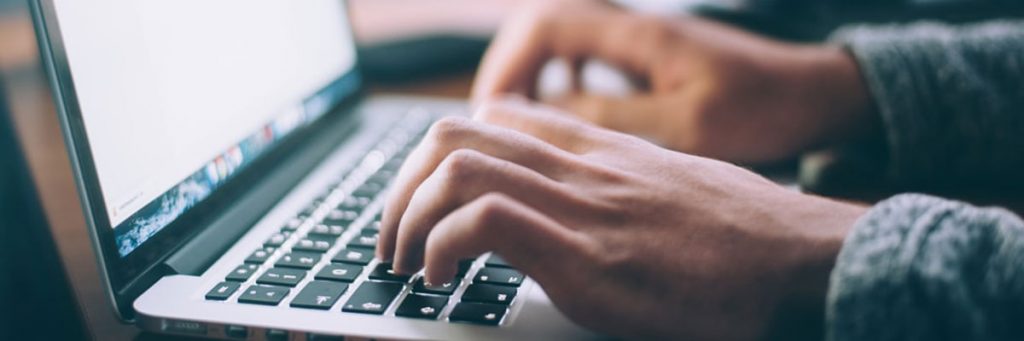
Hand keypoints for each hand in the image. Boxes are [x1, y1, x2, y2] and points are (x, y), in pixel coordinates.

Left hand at [378, 98, 867, 339]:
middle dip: (402, 187)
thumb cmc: (749, 236)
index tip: (426, 200)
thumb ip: (619, 188)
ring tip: (405, 262)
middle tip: (393, 237)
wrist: (806, 261)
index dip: (440, 155)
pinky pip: (485, 222)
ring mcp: (583, 207)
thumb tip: (584, 213)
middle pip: (456, 134)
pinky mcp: (587, 257)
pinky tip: (442, 279)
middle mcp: (582, 167)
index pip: (496, 117)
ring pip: (457, 167)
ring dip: (407, 217)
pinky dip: (442, 247)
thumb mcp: (674, 190)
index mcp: (601, 152)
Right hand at [472, 0, 875, 163]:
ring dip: (529, 73)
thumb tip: (545, 115)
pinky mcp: (648, 57)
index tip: (492, 113)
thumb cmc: (764, 109)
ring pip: (559, 37)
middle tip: (491, 120)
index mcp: (640, 35)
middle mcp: (634, 26)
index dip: (507, 66)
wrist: (815, 95)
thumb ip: (614, 118)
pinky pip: (584, 54)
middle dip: (507, 68)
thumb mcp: (688, 126)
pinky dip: (558, 78)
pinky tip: (560, 112)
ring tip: (514, 120)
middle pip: (541, 24)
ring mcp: (640, 39)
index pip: (546, 26)